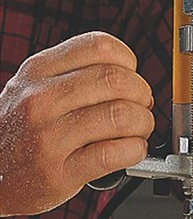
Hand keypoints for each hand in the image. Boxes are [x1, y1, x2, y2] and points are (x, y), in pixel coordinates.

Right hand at [0, 32, 153, 216]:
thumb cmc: (24, 131)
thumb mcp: (37, 88)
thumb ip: (80, 76)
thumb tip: (136, 84)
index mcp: (38, 70)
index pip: (100, 46)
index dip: (128, 62)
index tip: (130, 77)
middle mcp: (40, 99)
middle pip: (117, 80)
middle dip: (142, 95)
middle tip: (140, 108)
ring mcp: (48, 137)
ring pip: (122, 116)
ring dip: (143, 125)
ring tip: (137, 132)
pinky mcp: (59, 172)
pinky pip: (115, 153)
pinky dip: (135, 151)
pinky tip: (130, 151)